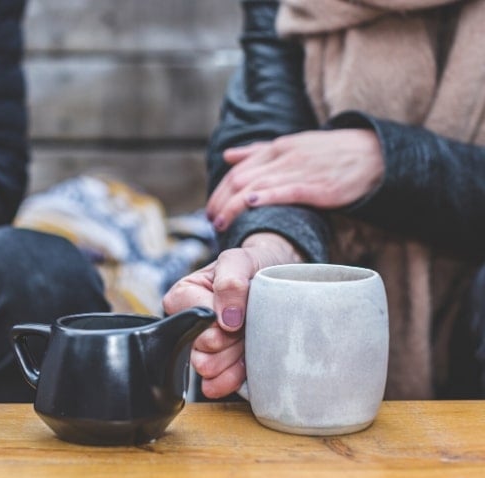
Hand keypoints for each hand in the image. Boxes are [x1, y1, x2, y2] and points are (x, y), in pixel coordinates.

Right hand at [163, 232, 303, 398]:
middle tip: (248, 325)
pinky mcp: (218, 368)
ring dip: (234, 357)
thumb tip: (227, 320)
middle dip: (231, 341)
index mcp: (183, 296)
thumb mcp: (240, 260)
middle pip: (202, 349)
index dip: (222, 322)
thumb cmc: (253, 266)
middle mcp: (187, 325)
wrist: (277, 279)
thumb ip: (230, 282)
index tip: (240, 313)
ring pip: (208, 369)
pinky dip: (234, 377)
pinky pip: (216, 385)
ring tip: (248, 340)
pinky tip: (247, 364)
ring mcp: (202, 348)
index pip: (196, 322)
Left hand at [206, 129, 383, 230]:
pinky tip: (249, 205)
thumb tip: (228, 156)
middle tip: (211, 221)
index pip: (237, 170)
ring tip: (221, 224)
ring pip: (255, 186)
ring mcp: (300, 170)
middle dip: (220, 202)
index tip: (210, 210)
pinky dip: (264, 196)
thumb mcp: (293, 145)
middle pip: (240, 179)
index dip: (219, 191)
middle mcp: (284, 156)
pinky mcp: (317, 186)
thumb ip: (258, 151)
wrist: (374, 154)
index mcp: (277, 148)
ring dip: (233, 206)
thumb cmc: (331, 153)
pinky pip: (285, 190)